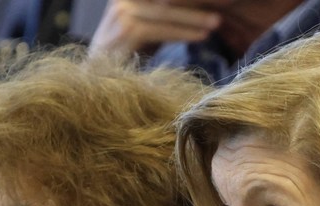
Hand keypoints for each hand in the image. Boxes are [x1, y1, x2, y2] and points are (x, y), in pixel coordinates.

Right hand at [88, 0, 228, 56]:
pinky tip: (202, 36)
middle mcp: (123, 0)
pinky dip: (183, 32)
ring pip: (165, 10)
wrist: (94, 84)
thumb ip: (166, 19)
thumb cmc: (127, 60)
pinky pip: (159, 28)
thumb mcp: (149, 32)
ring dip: (194, 17)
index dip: (189, 0)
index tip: (217, 1)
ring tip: (217, 23)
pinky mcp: (124, 31)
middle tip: (224, 5)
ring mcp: (121, 13)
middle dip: (195, 3)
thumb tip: (201, 13)